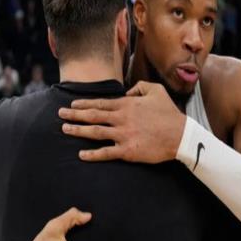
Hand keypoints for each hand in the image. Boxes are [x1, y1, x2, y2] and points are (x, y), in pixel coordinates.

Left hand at [59, 81, 186, 162]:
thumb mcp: (156, 91)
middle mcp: (121, 119)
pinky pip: (106, 153)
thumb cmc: (169, 113)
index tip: (72, 104)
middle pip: (92, 116)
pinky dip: (92, 154)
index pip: (100, 103)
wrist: (180, 135)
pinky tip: (81, 154)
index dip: (84, 103)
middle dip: (74, 114)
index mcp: (127, 105)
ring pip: (95, 132)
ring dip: (78, 130)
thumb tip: (126, 92)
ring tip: (65, 129)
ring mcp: (123, 135)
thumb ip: (139, 87)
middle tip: (60, 114)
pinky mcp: (127, 151)